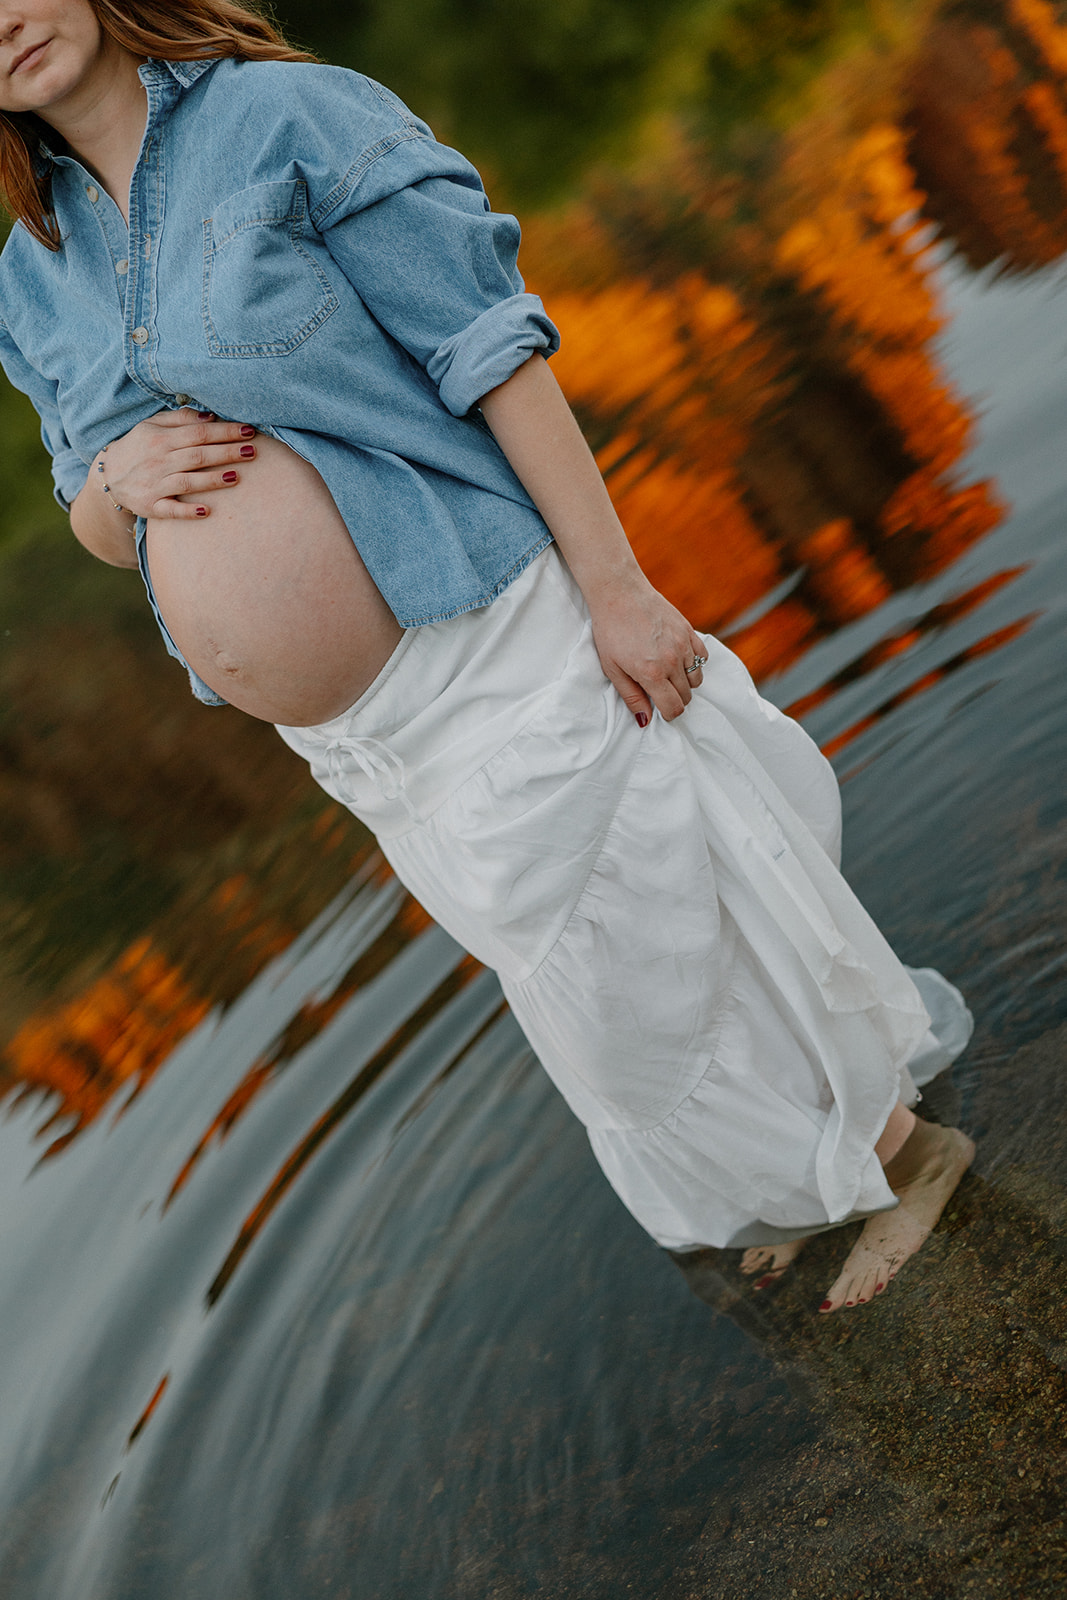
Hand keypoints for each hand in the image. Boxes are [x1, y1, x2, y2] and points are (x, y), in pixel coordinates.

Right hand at [94, 408, 257, 519]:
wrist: (107, 477)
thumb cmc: (137, 448)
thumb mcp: (151, 426)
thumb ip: (180, 420)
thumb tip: (210, 416)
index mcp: (162, 439)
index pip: (199, 433)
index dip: (225, 432)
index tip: (249, 430)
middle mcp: (159, 461)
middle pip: (198, 455)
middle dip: (227, 452)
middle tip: (253, 450)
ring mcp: (155, 485)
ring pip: (188, 481)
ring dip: (212, 480)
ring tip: (236, 476)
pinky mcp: (151, 506)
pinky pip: (171, 509)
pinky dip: (188, 511)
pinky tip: (207, 511)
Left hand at [588, 573, 706, 723]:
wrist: (619, 592)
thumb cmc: (610, 630)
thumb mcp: (612, 668)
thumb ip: (631, 696)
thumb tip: (645, 720)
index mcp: (652, 673)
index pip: (674, 707)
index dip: (669, 715)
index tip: (662, 712)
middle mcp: (672, 661)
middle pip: (686, 695)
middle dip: (675, 699)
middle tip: (660, 692)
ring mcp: (683, 644)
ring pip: (697, 678)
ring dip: (685, 683)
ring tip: (668, 675)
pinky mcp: (688, 630)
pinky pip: (702, 657)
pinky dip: (695, 663)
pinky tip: (679, 660)